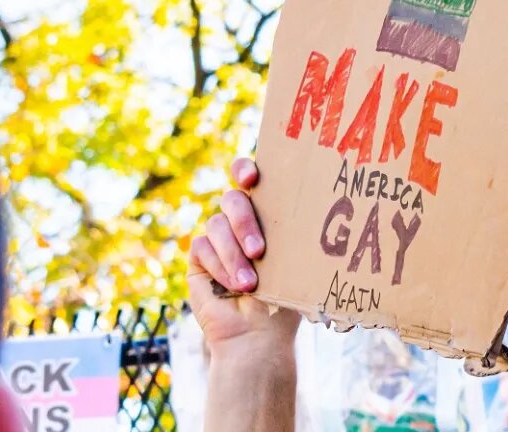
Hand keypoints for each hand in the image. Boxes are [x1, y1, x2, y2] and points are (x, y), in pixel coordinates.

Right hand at [188, 159, 299, 431]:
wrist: (259, 337)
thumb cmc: (284, 300)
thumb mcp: (293, 263)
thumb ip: (290, 235)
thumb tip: (309, 208)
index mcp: (267, 214)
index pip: (250, 177)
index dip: (245, 169)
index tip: (252, 179)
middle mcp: (239, 221)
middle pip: (232, 199)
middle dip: (244, 221)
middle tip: (260, 249)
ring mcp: (218, 237)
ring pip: (216, 224)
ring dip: (234, 254)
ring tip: (250, 283)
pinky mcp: (199, 257)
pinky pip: (202, 247)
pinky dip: (220, 267)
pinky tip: (233, 286)